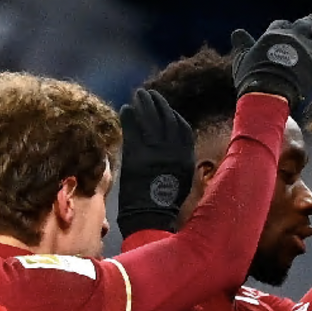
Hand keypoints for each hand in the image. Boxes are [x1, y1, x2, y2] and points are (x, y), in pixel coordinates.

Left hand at [116, 89, 194, 237]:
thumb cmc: (164, 202)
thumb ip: (178, 159)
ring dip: (144, 104)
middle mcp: (172, 150)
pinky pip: (133, 129)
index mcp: (185, 157)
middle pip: (166, 117)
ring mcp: (154, 151)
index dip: (173, 115)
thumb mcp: (181, 179)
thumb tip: (171, 145)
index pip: (182, 127)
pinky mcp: (137, 154)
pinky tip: (125, 110)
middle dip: (157, 103)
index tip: (166, 109)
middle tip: (148, 94)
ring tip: (139, 95)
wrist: (149, 216)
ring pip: (150, 119)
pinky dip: (129, 118)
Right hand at [231, 14, 311, 107]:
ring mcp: (309, 52)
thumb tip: (237, 32)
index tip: (286, 26)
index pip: (281, 25)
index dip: (283, 26)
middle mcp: (295, 38)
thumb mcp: (242, 58)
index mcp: (276, 34)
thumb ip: (242, 44)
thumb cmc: (253, 76)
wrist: (270, 91)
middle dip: (311, 22)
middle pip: (306, 25)